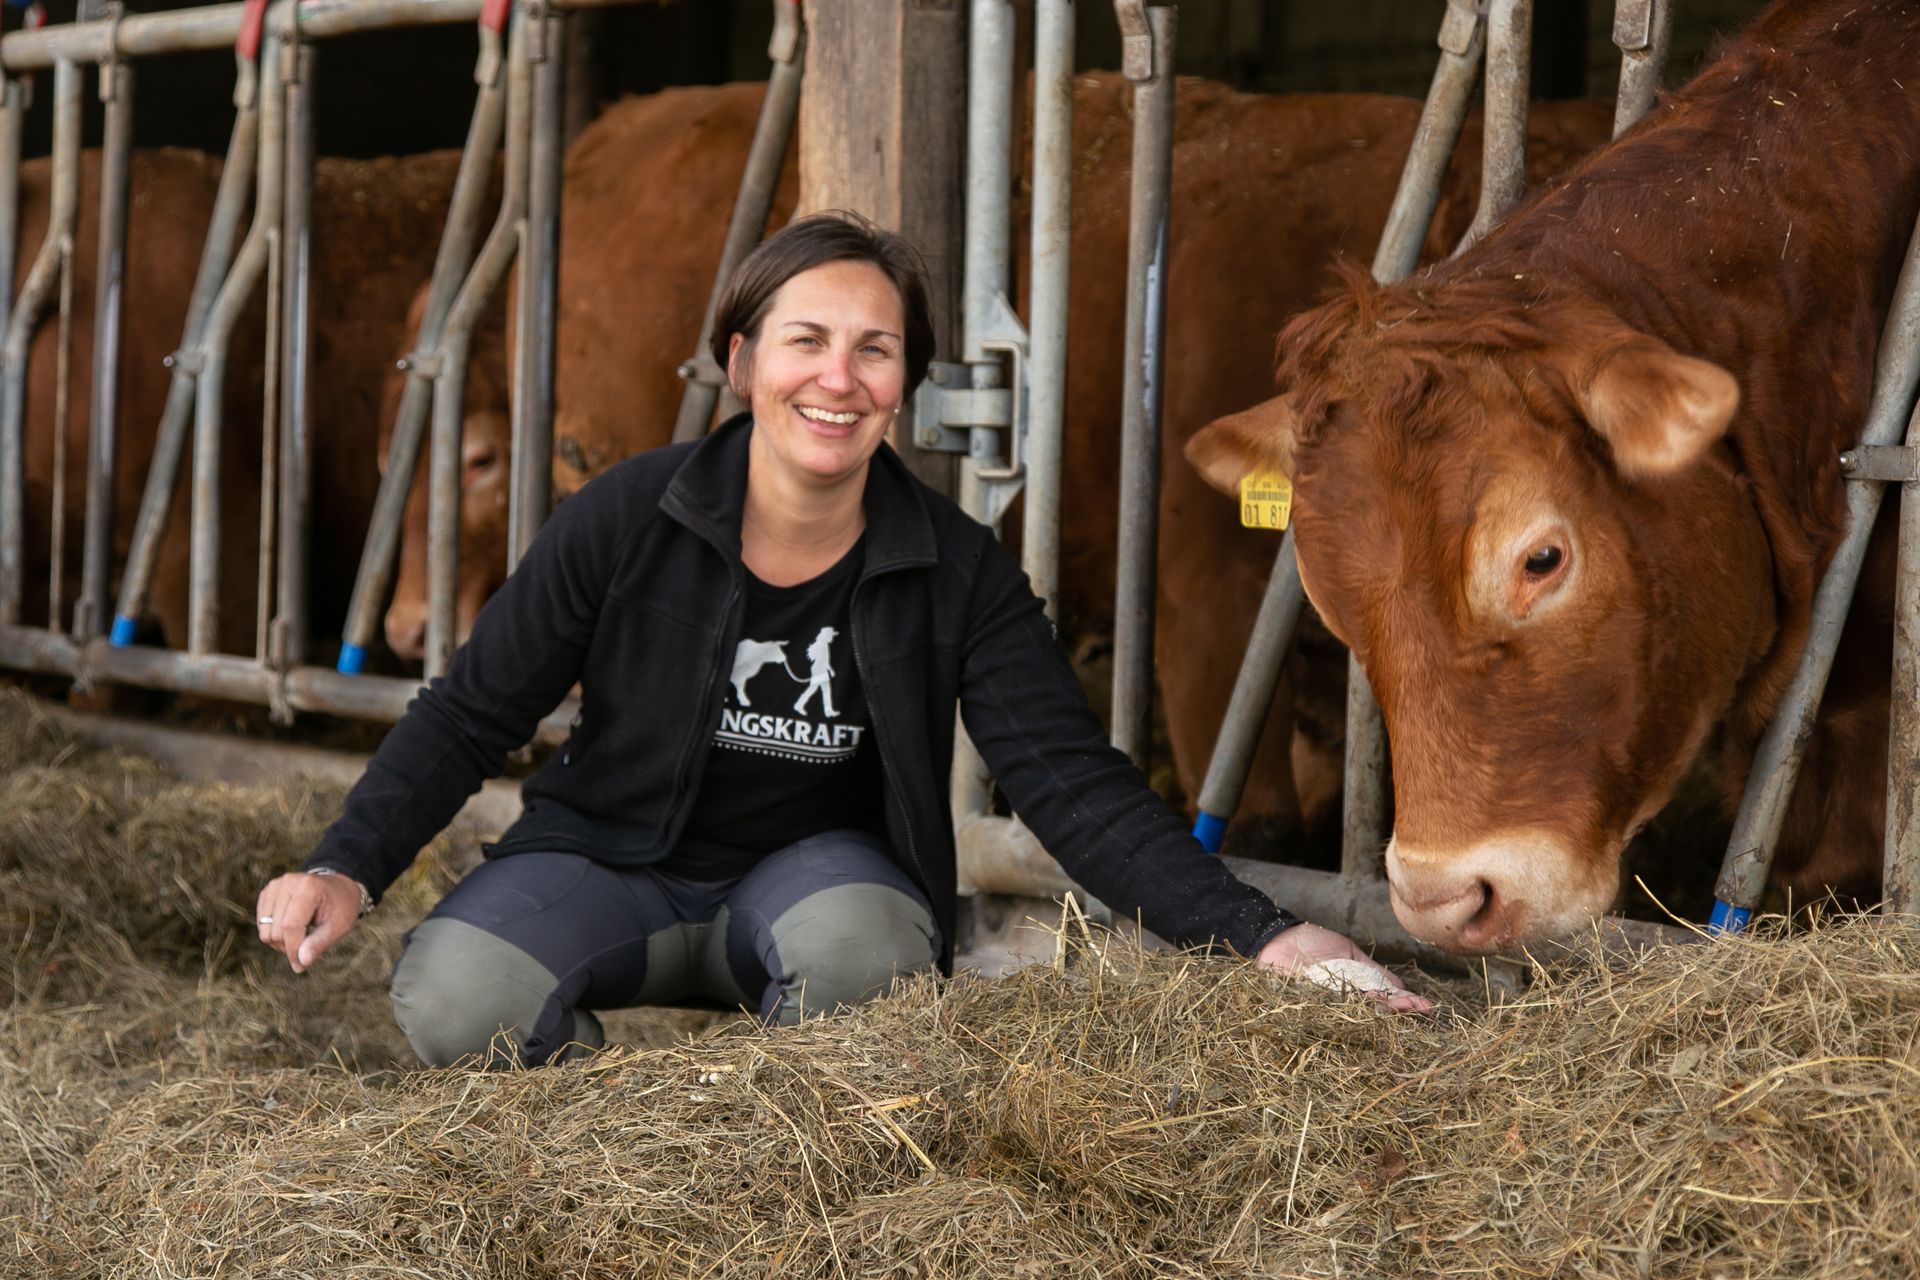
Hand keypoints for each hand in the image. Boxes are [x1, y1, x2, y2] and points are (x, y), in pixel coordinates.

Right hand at [255, 871, 363, 973]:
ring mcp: (275, 885)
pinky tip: (292, 929)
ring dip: (280, 942)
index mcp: (308, 887)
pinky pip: (261, 923)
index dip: (293, 950)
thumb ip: (319, 944)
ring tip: (301, 937)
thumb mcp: (338, 926)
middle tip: (306, 948)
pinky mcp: (268, 892)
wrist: (338, 888)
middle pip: (276, 930)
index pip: (290, 926)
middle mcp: (288, 882)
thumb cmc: (341, 907)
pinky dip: (274, 933)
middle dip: (289, 947)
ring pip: (265, 930)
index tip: (300, 965)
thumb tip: (301, 962)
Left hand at [1256, 922, 1431, 1012]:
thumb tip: (1402, 988)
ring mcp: (1324, 1006)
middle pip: (1373, 1012)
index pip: (1385, 1001)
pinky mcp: (1302, 1005)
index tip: (1425, 1006)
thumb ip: (1373, 972)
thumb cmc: (1315, 944)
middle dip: (1393, 1009)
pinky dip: (1341, 1007)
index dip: (1405, 1004)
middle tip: (1410, 1007)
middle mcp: (1344, 1004)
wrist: (1279, 938)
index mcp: (1357, 992)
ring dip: (1373, 1010)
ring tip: (1390, 1004)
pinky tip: (1360, 1001)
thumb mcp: (1350, 955)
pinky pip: (1323, 1010)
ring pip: (1353, 1014)